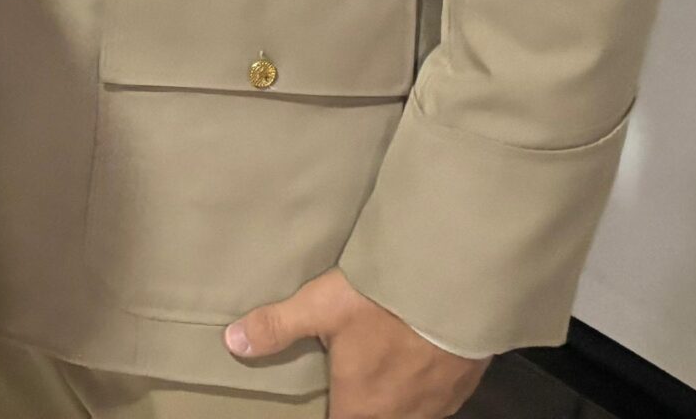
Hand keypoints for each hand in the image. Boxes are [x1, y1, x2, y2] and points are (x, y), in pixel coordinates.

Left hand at [226, 270, 487, 418]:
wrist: (457, 288)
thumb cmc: (385, 301)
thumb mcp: (321, 305)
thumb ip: (277, 326)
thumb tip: (233, 342)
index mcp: (360, 406)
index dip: (329, 413)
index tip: (326, 399)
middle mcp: (398, 415)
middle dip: (360, 405)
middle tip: (351, 381)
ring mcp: (435, 405)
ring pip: (407, 413)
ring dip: (393, 399)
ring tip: (383, 373)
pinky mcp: (462, 387)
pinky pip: (437, 401)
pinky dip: (424, 388)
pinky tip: (418, 364)